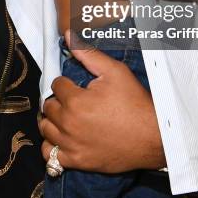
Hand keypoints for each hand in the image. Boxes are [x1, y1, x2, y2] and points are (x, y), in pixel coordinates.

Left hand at [39, 31, 165, 172]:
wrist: (152, 137)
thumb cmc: (135, 103)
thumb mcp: (115, 72)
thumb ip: (88, 53)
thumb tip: (68, 36)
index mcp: (75, 100)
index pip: (56, 85)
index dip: (67, 82)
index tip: (76, 86)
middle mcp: (68, 124)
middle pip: (48, 106)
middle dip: (58, 100)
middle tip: (73, 100)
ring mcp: (71, 145)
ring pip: (45, 129)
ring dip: (52, 121)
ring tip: (67, 116)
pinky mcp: (77, 162)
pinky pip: (49, 155)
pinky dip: (52, 146)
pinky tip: (63, 138)